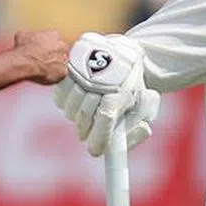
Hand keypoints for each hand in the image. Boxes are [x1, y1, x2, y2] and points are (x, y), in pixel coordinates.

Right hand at [14, 30, 67, 84]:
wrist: (24, 62)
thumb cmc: (24, 50)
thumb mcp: (22, 35)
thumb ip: (30, 35)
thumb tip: (27, 37)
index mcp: (54, 35)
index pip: (57, 39)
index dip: (51, 45)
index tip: (46, 49)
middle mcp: (62, 46)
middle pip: (62, 50)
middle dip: (56, 54)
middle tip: (46, 58)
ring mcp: (63, 59)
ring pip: (63, 62)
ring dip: (56, 64)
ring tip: (46, 67)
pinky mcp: (63, 71)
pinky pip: (62, 73)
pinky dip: (56, 75)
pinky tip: (48, 74)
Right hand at [53, 32, 161, 156]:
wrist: (122, 54)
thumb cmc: (133, 88)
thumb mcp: (145, 109)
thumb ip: (139, 128)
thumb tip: (139, 132)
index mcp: (122, 89)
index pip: (105, 117)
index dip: (98, 138)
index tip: (94, 151)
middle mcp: (101, 79)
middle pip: (84, 116)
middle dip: (86, 131)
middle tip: (89, 135)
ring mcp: (83, 72)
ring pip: (71, 109)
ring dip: (77, 118)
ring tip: (87, 114)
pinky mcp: (69, 67)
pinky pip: (60, 97)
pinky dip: (66, 105)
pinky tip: (78, 101)